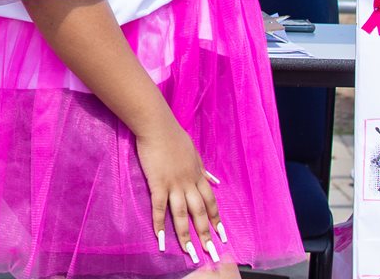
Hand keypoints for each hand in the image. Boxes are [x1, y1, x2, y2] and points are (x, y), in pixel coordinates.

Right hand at [134, 119, 224, 266]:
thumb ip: (203, 169)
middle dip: (205, 234)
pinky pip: (159, 207)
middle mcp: (189, 183)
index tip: (221, 235)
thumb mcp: (194, 152)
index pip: (210, 202)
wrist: (157, 126)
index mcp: (198, 176)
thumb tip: (214, 180)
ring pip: (182, 215)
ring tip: (189, 252)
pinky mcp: (158, 184)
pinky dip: (160, 224)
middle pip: (200, 213)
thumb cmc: (174, 136)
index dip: (216, 219)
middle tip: (211, 252)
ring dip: (186, 235)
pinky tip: (160, 238)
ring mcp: (174, 185)